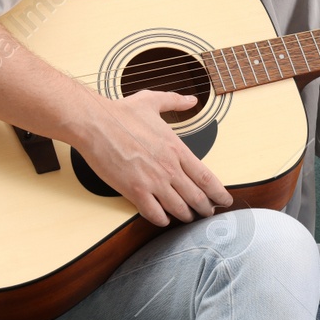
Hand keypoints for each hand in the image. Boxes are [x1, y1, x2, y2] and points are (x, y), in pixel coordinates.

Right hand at [74, 92, 233, 226]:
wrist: (95, 123)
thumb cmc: (121, 113)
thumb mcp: (154, 101)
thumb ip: (176, 101)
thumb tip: (191, 99)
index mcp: (177, 149)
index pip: (206, 177)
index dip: (218, 193)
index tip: (224, 199)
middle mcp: (169, 168)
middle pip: (196, 197)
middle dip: (205, 208)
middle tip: (208, 213)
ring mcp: (152, 181)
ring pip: (178, 208)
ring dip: (185, 216)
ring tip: (188, 217)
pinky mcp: (134, 191)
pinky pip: (154, 214)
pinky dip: (161, 220)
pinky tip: (163, 219)